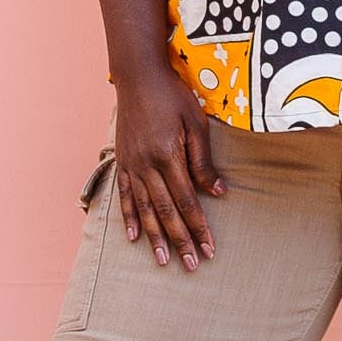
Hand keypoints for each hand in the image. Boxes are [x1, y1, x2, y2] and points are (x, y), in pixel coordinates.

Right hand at [112, 67, 227, 271]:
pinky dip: (129, 217)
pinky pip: (125, 195)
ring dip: (155, 237)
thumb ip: (204, 160)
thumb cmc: (173, 95)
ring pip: (144, 209)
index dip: (199, 227)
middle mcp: (146, 164)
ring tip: (163, 261)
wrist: (138, 75)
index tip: (210, 249)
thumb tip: (219, 192)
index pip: (187, 201)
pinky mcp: (122, 161)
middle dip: (180, 240)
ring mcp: (131, 164)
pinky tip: (134, 237)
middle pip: (166, 212)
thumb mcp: (196, 122)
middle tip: (192, 265)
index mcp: (167, 155)